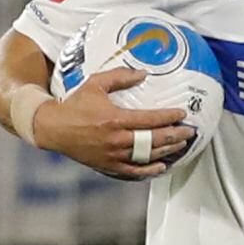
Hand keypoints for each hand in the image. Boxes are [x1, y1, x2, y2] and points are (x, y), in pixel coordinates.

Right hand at [26, 86, 190, 181]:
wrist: (53, 128)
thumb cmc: (75, 104)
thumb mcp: (95, 83)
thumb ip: (120, 76)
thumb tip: (143, 73)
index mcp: (115, 119)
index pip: (150, 119)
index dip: (169, 117)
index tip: (182, 114)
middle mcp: (117, 139)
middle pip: (154, 140)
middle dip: (175, 135)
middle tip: (190, 131)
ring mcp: (113, 155)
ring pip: (147, 156)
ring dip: (167, 151)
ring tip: (181, 145)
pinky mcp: (108, 165)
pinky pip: (133, 171)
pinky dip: (149, 169)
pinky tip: (161, 165)